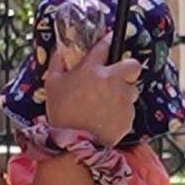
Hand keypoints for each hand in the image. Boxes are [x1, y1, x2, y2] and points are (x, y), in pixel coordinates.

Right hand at [43, 30, 142, 146]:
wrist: (75, 144)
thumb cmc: (61, 113)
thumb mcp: (52, 85)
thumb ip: (57, 64)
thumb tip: (60, 51)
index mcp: (92, 70)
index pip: (104, 47)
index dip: (108, 41)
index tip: (110, 39)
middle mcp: (112, 81)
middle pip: (133, 64)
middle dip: (128, 67)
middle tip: (118, 75)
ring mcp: (123, 98)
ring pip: (132, 87)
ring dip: (124, 91)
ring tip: (108, 101)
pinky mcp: (129, 115)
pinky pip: (129, 108)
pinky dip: (121, 110)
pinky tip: (107, 116)